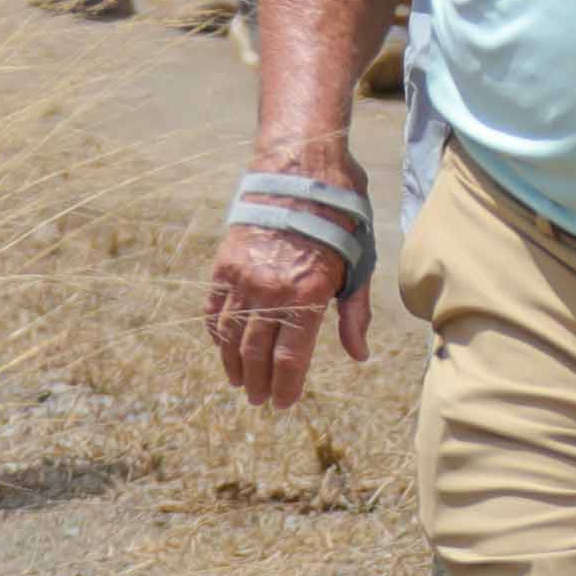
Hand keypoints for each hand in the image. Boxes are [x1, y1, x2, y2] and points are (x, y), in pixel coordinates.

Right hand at [208, 221, 366, 406]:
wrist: (300, 171)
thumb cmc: (339, 221)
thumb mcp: (358, 267)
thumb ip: (354, 315)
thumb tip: (359, 355)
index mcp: (308, 296)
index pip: (290, 359)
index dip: (285, 387)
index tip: (283, 404)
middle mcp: (271, 292)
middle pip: (257, 353)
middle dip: (258, 383)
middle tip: (259, 400)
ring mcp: (243, 278)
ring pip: (232, 335)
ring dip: (234, 364)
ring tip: (239, 382)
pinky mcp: (225, 265)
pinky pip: (215, 309)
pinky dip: (217, 333)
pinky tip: (223, 348)